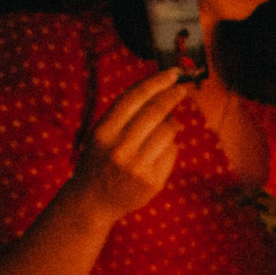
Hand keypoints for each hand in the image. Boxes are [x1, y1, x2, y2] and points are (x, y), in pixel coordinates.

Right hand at [65, 67, 188, 218]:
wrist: (93, 201)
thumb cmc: (100, 160)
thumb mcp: (102, 134)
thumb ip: (126, 116)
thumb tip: (164, 97)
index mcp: (103, 131)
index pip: (134, 98)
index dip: (156, 82)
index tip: (172, 73)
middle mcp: (120, 147)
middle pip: (156, 112)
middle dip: (173, 96)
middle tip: (182, 89)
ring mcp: (138, 166)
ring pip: (169, 131)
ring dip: (171, 125)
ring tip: (160, 130)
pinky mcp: (154, 181)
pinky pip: (172, 152)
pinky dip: (169, 147)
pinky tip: (156, 154)